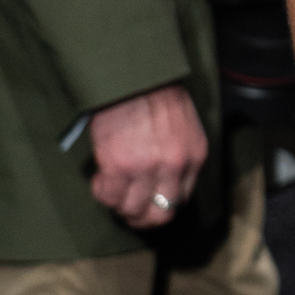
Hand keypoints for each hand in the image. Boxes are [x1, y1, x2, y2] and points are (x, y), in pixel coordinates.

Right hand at [89, 84, 208, 229]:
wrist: (134, 76)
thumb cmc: (158, 95)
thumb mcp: (186, 126)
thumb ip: (181, 155)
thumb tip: (165, 180)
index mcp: (194, 156)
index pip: (182, 198)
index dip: (162, 202)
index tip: (149, 199)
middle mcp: (173, 167)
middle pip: (160, 214)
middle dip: (143, 218)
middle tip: (129, 210)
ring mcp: (145, 169)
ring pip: (132, 210)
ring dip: (120, 206)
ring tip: (113, 191)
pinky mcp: (118, 166)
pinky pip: (108, 196)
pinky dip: (102, 193)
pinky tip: (101, 179)